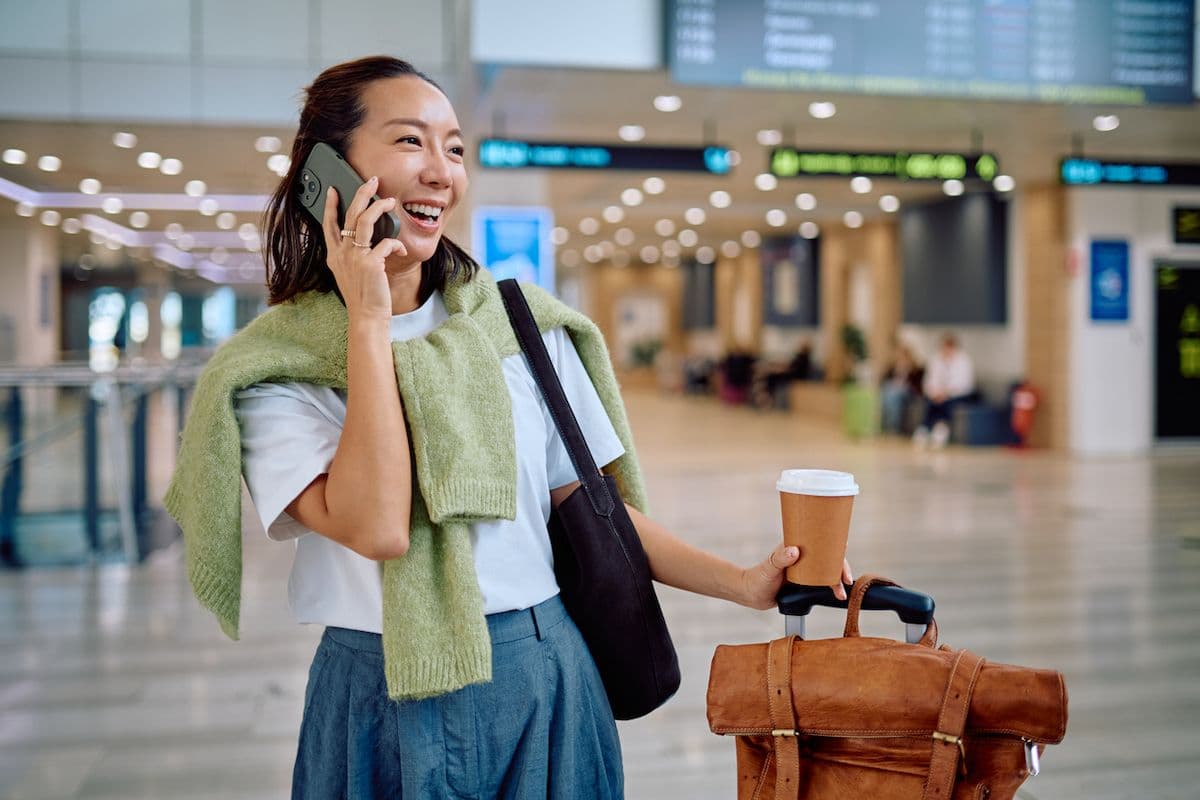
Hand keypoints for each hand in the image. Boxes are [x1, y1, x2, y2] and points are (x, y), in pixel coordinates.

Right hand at [321, 177, 407, 320]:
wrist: (367, 317)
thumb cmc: (363, 297)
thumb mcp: (350, 273)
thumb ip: (353, 255)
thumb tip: (367, 239)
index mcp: (335, 255)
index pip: (329, 224)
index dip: (331, 206)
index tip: (334, 190)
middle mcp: (342, 253)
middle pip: (350, 215)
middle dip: (361, 193)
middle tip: (371, 181)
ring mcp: (355, 257)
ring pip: (365, 220)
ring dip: (379, 206)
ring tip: (390, 201)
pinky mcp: (371, 263)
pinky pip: (387, 243)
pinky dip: (396, 244)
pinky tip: (401, 249)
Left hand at [739, 546, 853, 610]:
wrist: (751, 594)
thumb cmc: (757, 578)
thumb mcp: (769, 568)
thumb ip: (780, 559)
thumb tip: (795, 551)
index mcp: (795, 547)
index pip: (819, 543)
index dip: (833, 546)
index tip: (844, 550)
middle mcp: (803, 557)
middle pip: (827, 559)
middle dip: (840, 567)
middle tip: (847, 580)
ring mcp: (805, 571)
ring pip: (826, 572)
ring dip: (836, 580)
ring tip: (841, 593)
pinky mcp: (804, 583)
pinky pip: (821, 583)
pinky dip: (830, 587)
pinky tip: (837, 594)